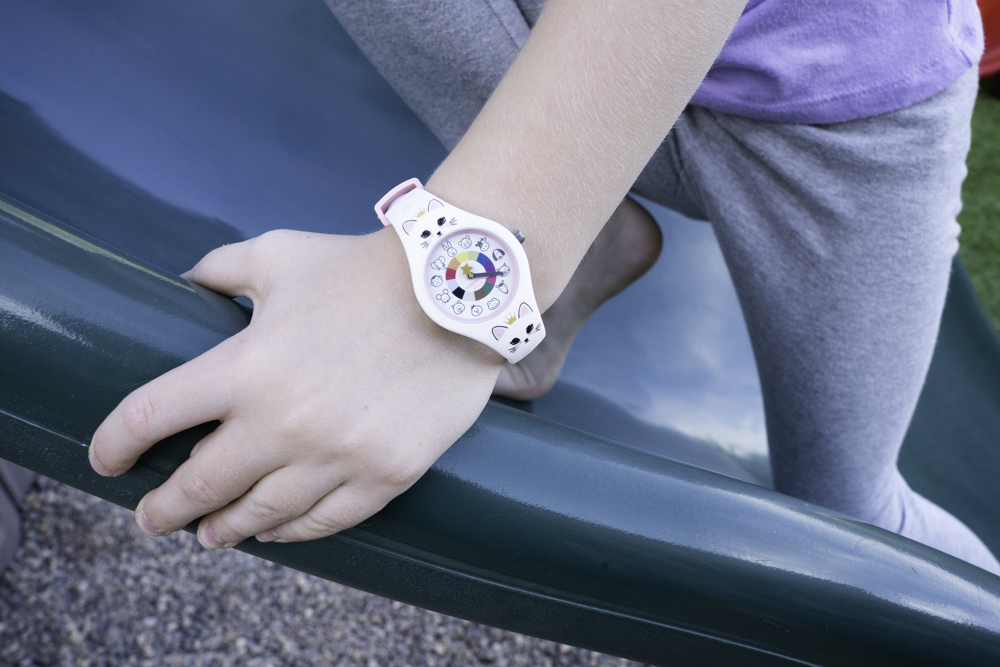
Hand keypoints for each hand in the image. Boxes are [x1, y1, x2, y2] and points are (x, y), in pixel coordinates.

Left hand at [89, 228, 502, 547]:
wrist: (457, 290)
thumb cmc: (362, 269)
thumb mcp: (281, 253)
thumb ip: (221, 267)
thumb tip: (187, 282)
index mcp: (244, 367)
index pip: (150, 417)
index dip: (115, 444)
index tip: (105, 460)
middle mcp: (282, 423)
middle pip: (199, 486)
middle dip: (164, 508)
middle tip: (151, 518)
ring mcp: (336, 456)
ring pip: (260, 515)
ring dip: (223, 529)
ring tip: (209, 535)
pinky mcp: (385, 474)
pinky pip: (325, 521)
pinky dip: (290, 532)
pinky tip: (273, 530)